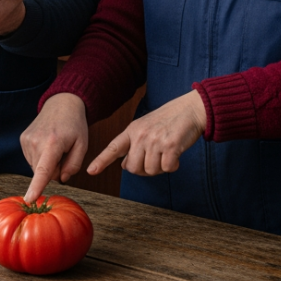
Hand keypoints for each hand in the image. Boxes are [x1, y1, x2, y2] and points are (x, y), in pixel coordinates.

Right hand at [21, 93, 88, 202]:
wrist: (61, 103)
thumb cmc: (74, 124)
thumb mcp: (82, 144)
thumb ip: (74, 165)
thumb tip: (61, 179)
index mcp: (53, 143)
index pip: (43, 170)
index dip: (36, 186)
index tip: (29, 199)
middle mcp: (36, 142)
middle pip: (44, 172)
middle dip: (55, 169)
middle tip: (63, 152)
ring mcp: (26, 140)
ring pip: (37, 167)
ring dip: (47, 163)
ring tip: (55, 145)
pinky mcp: (22, 140)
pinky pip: (32, 160)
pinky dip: (41, 157)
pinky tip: (47, 144)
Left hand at [87, 90, 206, 176]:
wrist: (190, 109)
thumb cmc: (168, 120)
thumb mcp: (145, 127)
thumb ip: (134, 144)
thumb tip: (125, 165)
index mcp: (132, 130)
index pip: (114, 147)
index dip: (101, 160)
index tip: (91, 170)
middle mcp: (141, 135)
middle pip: (133, 168)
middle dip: (144, 170)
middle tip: (155, 160)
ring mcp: (155, 141)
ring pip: (151, 170)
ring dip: (160, 167)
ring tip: (166, 153)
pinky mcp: (170, 146)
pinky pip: (166, 168)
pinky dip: (173, 166)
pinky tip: (175, 155)